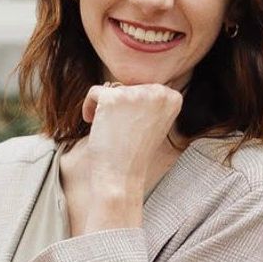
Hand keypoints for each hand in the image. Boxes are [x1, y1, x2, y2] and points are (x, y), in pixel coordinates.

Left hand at [79, 83, 182, 199]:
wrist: (121, 176)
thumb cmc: (134, 153)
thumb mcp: (154, 122)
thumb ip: (150, 101)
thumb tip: (136, 85)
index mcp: (172, 97)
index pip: (145, 88)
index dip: (133, 107)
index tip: (132, 125)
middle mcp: (158, 91)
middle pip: (129, 86)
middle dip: (120, 106)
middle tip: (121, 129)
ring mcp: (136, 93)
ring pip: (112, 88)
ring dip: (106, 108)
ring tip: (112, 129)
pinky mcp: (113, 97)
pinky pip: (95, 92)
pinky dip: (90, 107)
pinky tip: (95, 123)